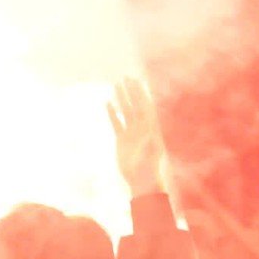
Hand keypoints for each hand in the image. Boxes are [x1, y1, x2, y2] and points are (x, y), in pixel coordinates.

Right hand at [110, 78, 165, 198]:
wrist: (141, 182)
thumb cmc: (149, 169)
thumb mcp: (151, 155)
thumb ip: (150, 143)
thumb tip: (151, 132)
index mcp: (150, 128)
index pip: (144, 106)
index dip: (140, 93)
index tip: (136, 81)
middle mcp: (141, 128)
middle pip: (135, 105)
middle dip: (131, 91)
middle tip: (126, 77)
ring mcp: (131, 133)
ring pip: (126, 112)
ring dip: (121, 98)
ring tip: (116, 85)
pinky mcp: (122, 140)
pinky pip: (117, 123)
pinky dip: (112, 113)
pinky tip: (108, 103)